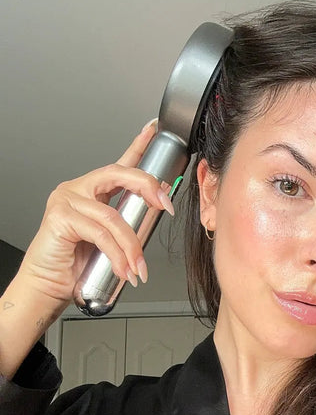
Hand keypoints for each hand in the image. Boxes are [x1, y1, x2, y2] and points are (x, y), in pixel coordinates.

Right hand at [17, 119, 172, 309]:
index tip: (154, 129)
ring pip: (113, 216)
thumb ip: (127, 222)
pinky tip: (123, 270)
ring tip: (139, 268)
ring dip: (132, 246)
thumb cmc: (78, 262)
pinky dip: (117, 255)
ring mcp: (67, 200)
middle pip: (118, 174)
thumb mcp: (110, 238)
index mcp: (93, 191)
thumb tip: (155, 212)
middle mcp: (78, 189)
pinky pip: (101, 234)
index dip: (138, 145)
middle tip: (166, 205)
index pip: (119, 165)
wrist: (49, 285)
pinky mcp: (60, 217)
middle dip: (148, 188)